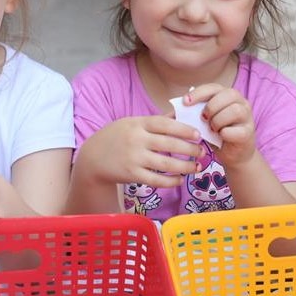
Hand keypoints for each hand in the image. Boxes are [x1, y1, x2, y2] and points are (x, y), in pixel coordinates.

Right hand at [78, 116, 203, 188]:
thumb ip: (155, 121)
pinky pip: (156, 180)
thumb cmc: (117, 137)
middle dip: (190, 149)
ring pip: (166, 164)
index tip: (198, 134)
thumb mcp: (132, 123)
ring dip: (185, 166)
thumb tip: (180, 114)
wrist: (92, 157)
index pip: (165, 124)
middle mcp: (136, 140)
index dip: (184, 129)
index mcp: (138, 123)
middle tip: (202, 152)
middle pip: (169, 144)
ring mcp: (134, 158)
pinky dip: (171, 181)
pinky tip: (180, 179)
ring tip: (197, 166)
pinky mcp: (132, 175)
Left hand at [186, 84, 255, 165]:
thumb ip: (192, 113)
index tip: (186, 102)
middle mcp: (241, 102)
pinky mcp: (249, 133)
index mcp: (228, 95)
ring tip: (213, 129)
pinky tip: (221, 137)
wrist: (232, 154)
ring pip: (235, 110)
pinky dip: (226, 134)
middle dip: (211, 107)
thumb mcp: (203, 121)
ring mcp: (247, 117)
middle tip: (203, 119)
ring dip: (219, 120)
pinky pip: (237, 131)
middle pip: (228, 95)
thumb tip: (173, 112)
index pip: (214, 87)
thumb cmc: (216, 134)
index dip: (199, 93)